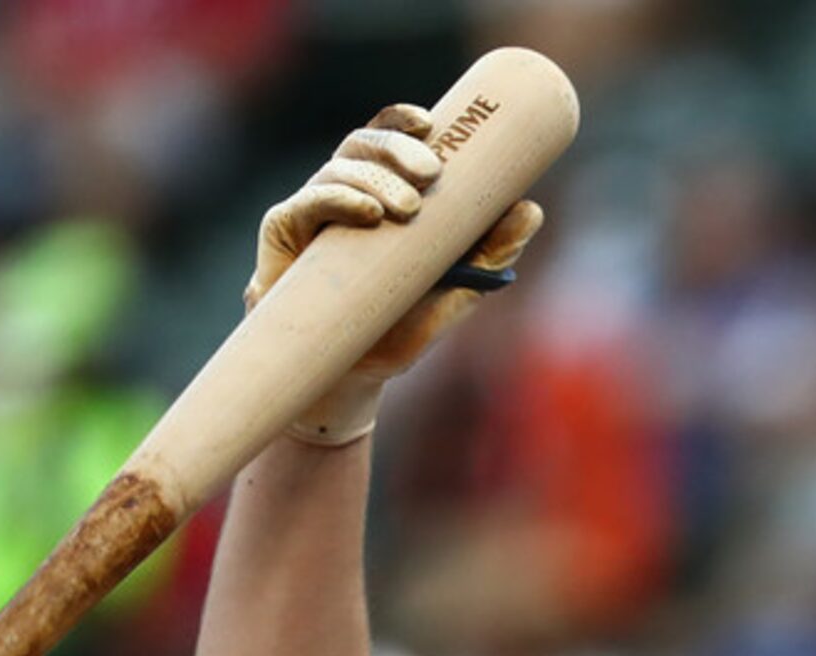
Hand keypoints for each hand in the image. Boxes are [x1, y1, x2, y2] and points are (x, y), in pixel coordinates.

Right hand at [247, 103, 545, 445]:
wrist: (347, 374)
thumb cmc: (400, 325)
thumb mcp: (455, 290)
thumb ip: (491, 252)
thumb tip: (531, 209)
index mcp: (381, 193)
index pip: (387, 139)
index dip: (403, 121)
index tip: (431, 121)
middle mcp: (343, 193)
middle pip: (362, 145)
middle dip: (396, 149)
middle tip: (430, 172)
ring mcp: (313, 211)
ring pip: (338, 169)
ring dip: (375, 180)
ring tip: (407, 208)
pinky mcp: (284, 233)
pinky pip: (306, 203)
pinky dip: (338, 200)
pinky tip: (367, 213)